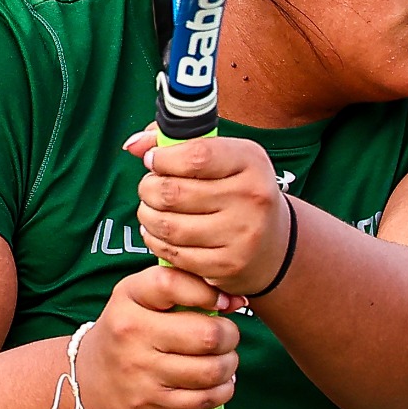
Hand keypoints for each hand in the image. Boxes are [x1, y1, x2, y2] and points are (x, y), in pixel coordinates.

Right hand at [76, 266, 242, 408]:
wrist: (88, 384)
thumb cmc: (128, 333)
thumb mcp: (139, 298)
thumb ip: (181, 287)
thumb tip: (236, 299)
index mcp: (129, 296)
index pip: (172, 284)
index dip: (209, 291)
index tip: (226, 301)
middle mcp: (131, 332)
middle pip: (206, 334)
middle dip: (230, 335)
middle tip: (228, 336)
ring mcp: (141, 371)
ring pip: (210, 370)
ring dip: (229, 365)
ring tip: (225, 360)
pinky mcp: (151, 403)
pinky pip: (204, 399)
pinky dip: (222, 390)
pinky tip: (219, 383)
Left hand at [123, 130, 290, 295]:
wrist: (273, 243)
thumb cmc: (238, 191)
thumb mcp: (223, 158)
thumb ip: (178, 143)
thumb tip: (134, 145)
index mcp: (250, 161)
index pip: (196, 155)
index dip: (164, 158)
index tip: (154, 160)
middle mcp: (251, 197)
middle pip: (174, 192)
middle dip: (148, 188)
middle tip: (149, 187)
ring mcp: (241, 234)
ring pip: (169, 225)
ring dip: (147, 216)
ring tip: (150, 209)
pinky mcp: (227, 265)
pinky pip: (174, 253)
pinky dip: (156, 242)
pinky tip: (159, 233)